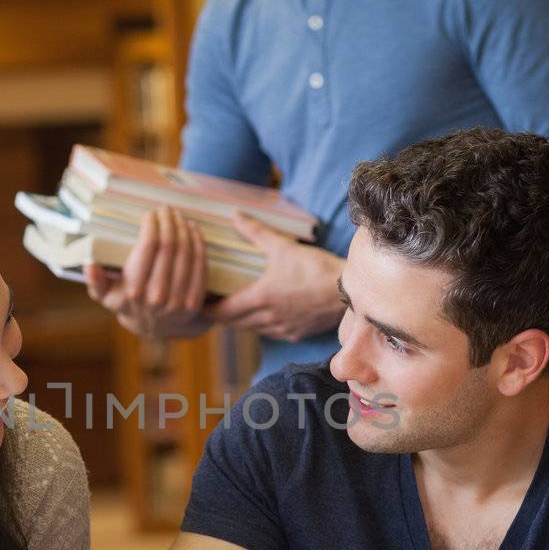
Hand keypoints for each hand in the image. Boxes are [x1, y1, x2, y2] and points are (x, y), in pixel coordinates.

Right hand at [85, 206, 211, 339]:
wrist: (151, 328)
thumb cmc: (125, 302)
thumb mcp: (105, 294)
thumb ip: (96, 280)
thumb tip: (90, 266)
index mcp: (134, 290)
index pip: (148, 247)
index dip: (152, 225)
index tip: (150, 214)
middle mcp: (157, 296)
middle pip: (169, 246)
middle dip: (168, 222)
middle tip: (165, 209)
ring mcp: (178, 300)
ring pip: (186, 254)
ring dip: (184, 229)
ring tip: (178, 216)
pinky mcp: (194, 301)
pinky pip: (200, 266)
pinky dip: (198, 244)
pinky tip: (193, 230)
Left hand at [212, 215, 344, 341]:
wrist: (350, 293)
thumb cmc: (317, 268)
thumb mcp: (284, 247)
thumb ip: (256, 232)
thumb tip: (236, 215)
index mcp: (260, 298)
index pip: (222, 312)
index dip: (206, 309)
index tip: (197, 302)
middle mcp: (268, 318)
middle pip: (233, 324)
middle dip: (220, 315)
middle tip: (210, 304)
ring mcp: (283, 329)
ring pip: (251, 330)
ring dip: (240, 321)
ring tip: (233, 308)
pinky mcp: (296, 334)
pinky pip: (270, 334)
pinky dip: (260, 325)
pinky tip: (263, 315)